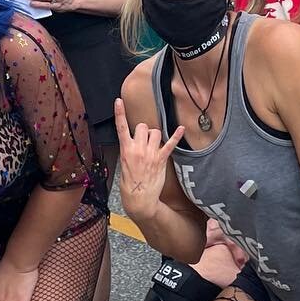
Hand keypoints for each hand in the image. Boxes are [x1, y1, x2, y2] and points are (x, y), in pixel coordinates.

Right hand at [114, 98, 186, 216]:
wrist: (140, 199)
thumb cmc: (129, 185)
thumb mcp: (123, 165)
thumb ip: (128, 150)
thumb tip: (132, 142)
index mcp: (126, 150)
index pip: (121, 127)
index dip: (119, 113)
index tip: (118, 101)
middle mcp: (138, 149)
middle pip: (142, 127)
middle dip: (143, 131)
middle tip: (143, 140)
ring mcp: (151, 154)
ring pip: (155, 132)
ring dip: (155, 135)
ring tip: (154, 145)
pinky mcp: (161, 159)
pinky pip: (170, 144)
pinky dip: (176, 135)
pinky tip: (181, 128)